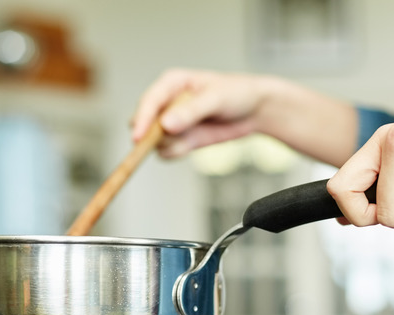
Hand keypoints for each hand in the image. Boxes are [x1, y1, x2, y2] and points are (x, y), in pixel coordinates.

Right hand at [131, 69, 268, 158]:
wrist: (255, 110)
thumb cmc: (237, 93)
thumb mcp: (216, 98)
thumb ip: (190, 112)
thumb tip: (166, 125)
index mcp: (171, 83)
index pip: (149, 101)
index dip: (142, 119)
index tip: (138, 138)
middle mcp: (166, 103)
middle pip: (144, 124)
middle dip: (154, 135)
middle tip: (176, 137)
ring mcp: (172, 123)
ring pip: (155, 141)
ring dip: (170, 144)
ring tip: (194, 135)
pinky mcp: (180, 139)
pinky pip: (167, 152)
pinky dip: (177, 152)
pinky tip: (194, 144)